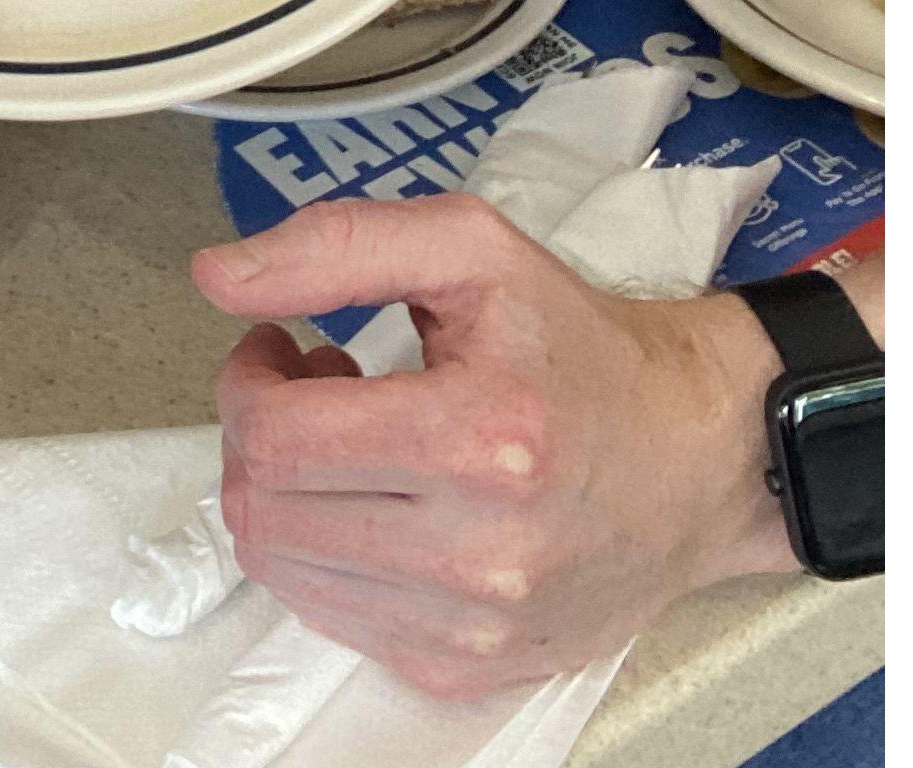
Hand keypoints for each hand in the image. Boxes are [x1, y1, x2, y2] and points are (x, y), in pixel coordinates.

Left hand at [192, 198, 792, 700]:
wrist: (694, 457)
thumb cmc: (579, 346)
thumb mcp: (471, 249)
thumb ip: (336, 245)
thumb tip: (217, 277)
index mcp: (481, 439)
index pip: (275, 436)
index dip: (246, 378)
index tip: (279, 343)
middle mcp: (478, 552)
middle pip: (263, 506)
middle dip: (257, 429)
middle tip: (310, 384)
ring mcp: (471, 625)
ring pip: (282, 567)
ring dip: (285, 490)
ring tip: (346, 439)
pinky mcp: (463, 667)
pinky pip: (328, 615)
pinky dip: (323, 549)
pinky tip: (375, 497)